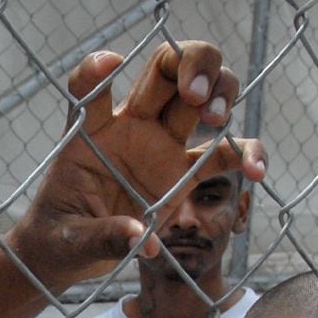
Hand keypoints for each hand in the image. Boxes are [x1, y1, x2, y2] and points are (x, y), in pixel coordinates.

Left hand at [11, 42, 266, 274]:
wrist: (72, 255)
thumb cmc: (61, 236)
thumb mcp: (72, 241)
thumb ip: (104, 238)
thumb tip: (143, 242)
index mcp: (91, 132)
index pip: (90, 86)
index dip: (97, 69)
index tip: (110, 64)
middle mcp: (131, 127)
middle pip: (166, 67)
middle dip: (190, 63)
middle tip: (193, 95)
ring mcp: (162, 146)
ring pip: (203, 93)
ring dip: (220, 91)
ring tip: (216, 120)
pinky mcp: (185, 173)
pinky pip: (225, 153)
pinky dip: (247, 154)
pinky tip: (257, 172)